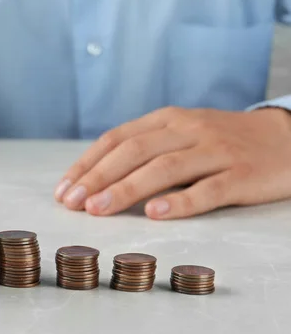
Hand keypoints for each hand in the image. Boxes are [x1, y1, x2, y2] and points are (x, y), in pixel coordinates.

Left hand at [54, 106, 290, 218]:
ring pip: (165, 168)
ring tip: (98, 210)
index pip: (117, 139)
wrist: (285, 138)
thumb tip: (95, 181)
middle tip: (72, 204)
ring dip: (126, 189)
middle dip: (97, 178)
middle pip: (134, 151)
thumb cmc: (220, 142)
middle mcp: (188, 130)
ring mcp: (217, 151)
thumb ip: (144, 151)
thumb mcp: (180, 134)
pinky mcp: (242, 175)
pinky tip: (154, 214)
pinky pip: (208, 189)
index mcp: (167, 119)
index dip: (87, 164)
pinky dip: (180, 201)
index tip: (64, 190)